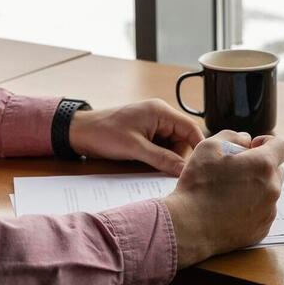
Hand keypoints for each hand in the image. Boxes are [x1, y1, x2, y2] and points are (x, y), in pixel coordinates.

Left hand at [67, 99, 204, 175]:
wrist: (80, 132)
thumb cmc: (105, 133)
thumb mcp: (136, 148)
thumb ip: (162, 159)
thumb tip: (184, 171)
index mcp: (161, 111)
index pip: (191, 128)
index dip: (199, 147)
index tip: (203, 166)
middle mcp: (160, 116)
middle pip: (183, 139)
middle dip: (179, 156)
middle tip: (170, 172)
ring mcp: (153, 125)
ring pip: (173, 146)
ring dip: (168, 159)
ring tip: (154, 167)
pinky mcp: (146, 134)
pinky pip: (161, 148)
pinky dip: (159, 158)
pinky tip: (150, 166)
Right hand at [163, 131, 283, 268]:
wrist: (190, 226)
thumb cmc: (198, 185)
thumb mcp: (208, 147)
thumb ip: (232, 136)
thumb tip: (245, 140)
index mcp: (263, 165)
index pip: (281, 146)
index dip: (267, 142)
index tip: (252, 147)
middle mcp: (272, 188)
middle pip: (276, 169)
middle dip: (260, 165)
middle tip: (236, 170)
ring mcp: (269, 211)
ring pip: (269, 191)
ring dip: (256, 186)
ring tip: (230, 191)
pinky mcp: (262, 229)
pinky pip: (263, 211)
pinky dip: (252, 206)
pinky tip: (231, 208)